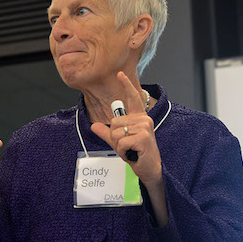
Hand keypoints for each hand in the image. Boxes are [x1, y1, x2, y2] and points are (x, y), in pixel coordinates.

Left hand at [91, 71, 161, 186]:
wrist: (149, 168)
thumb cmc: (136, 152)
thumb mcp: (118, 141)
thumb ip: (107, 133)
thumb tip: (94, 125)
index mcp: (138, 117)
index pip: (132, 98)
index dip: (126, 85)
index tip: (120, 74)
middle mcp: (143, 119)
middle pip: (114, 122)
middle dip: (115, 137)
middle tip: (126, 145)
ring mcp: (144, 127)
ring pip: (116, 133)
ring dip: (119, 146)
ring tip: (130, 150)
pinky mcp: (143, 138)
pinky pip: (121, 142)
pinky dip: (122, 151)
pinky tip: (132, 154)